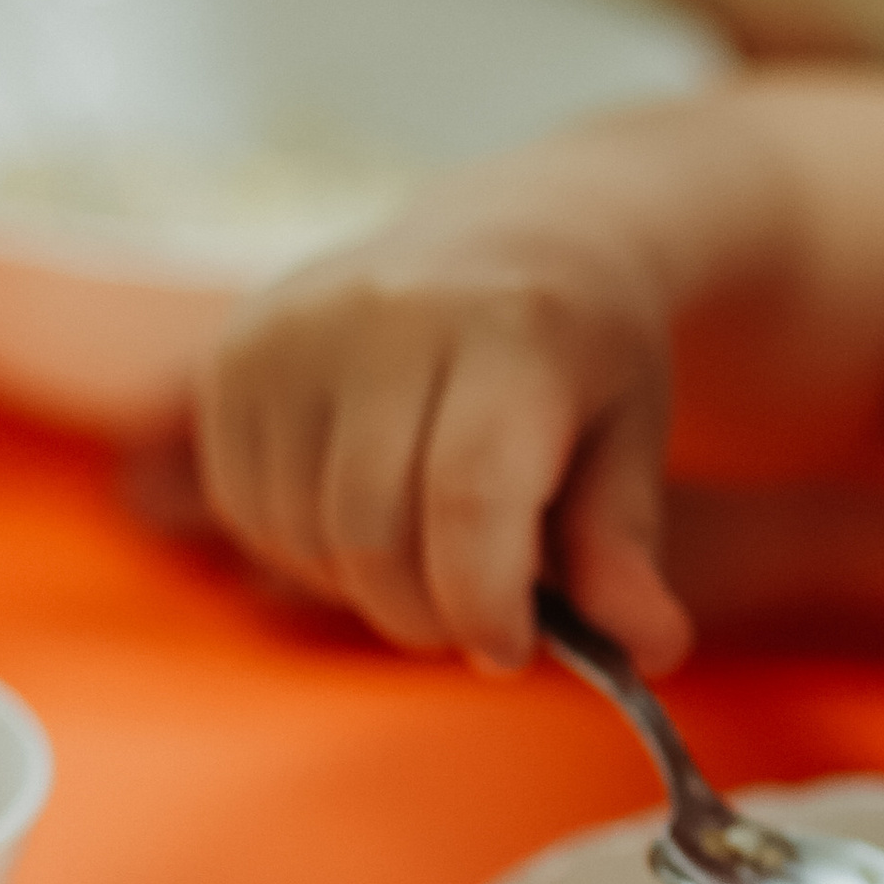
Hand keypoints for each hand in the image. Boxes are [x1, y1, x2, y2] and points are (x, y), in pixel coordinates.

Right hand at [196, 170, 692, 673]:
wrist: (508, 235)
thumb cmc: (580, 355)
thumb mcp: (631, 437)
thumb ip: (625, 548)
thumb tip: (649, 647)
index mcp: (511, 324)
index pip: (468, 496)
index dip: (484, 603)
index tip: (509, 648)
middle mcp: (388, 310)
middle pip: (372, 532)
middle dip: (426, 614)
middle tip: (473, 616)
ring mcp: (295, 324)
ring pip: (300, 533)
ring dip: (363, 587)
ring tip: (427, 555)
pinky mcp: (234, 349)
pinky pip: (244, 507)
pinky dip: (302, 549)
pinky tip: (364, 517)